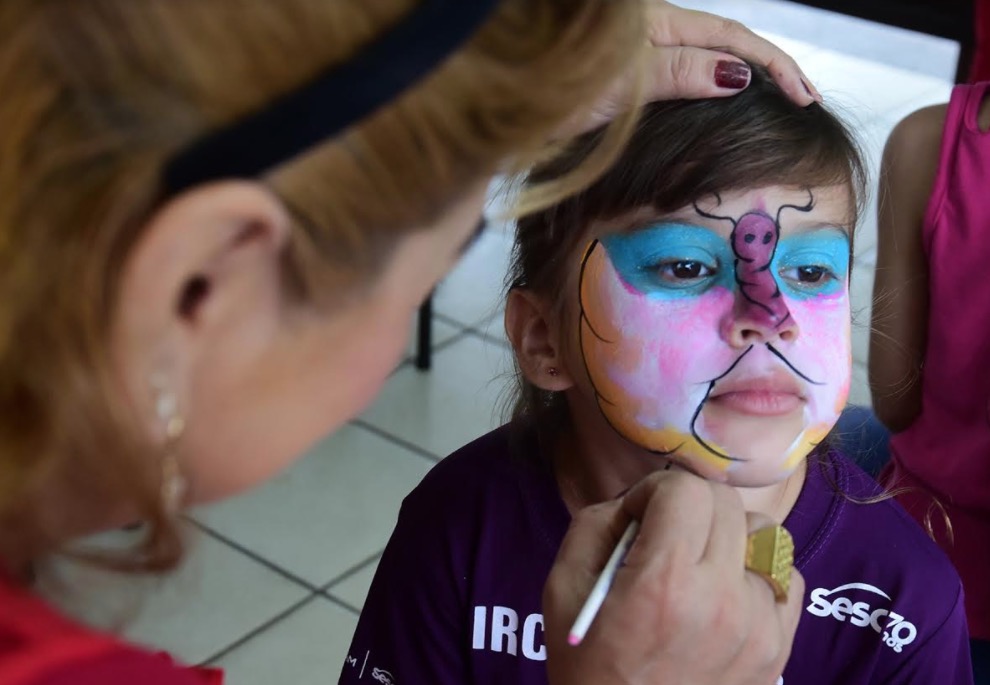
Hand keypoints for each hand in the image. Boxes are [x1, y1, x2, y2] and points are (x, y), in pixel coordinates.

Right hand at [543, 470, 803, 684]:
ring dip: (727, 538)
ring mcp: (759, 627)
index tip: (637, 518)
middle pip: (727, 503)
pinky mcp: (779, 648)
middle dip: (689, 507)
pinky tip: (724, 596)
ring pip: (764, 534)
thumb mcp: (563, 585)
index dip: (653, 492)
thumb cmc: (586, 663)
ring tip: (697, 569)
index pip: (685, 488)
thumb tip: (642, 501)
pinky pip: (785, 577)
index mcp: (664, 581)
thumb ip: (599, 522)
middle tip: (663, 537)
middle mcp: (721, 599)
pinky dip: (756, 574)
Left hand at [564, 0, 820, 135]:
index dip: (774, 64)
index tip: (806, 95)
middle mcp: (652, 31)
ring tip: (774, 103)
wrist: (503, 102)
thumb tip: (739, 75)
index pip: (731, 38)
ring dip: (740, 80)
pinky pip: (680, 78)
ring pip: (703, 61)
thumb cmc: (554, 86)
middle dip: (767, 68)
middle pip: (724, 44)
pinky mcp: (626, 80)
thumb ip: (679, 73)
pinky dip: (707, 91)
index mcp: (657, 21)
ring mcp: (640, 54)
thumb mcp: (624, 82)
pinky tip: (719, 107)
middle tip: (804, 100)